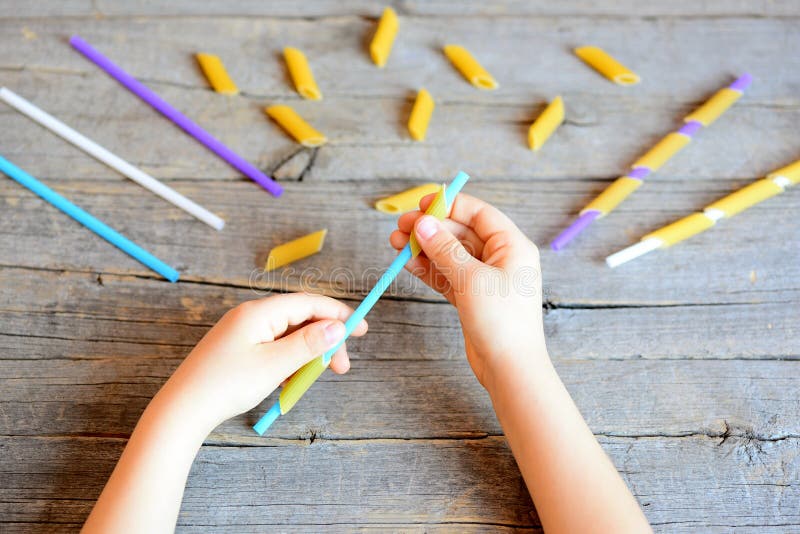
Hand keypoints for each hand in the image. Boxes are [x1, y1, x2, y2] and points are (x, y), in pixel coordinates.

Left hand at [163, 293, 367, 430]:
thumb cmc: (226, 385)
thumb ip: (309, 344)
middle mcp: (250, 316)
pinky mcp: (237, 350)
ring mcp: (242, 333)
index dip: (338, 314)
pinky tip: (290, 381)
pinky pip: (273, 348)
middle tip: (341, 368)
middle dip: (324, 341)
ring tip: (312, 379)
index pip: (308, 302)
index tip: (361, 330)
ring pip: (288, 336)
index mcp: (259, 312)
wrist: (182, 410)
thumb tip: (337, 326)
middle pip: (300, 319)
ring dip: (307, 354)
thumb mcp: (275, 365)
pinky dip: (289, 362)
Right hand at [390, 193, 544, 389]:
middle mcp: (502, 258)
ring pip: (450, 255)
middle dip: (430, 229)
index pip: (478, 214)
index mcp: (512, 246)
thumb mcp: (472, 279)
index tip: (420, 205)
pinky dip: (428, 269)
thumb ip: (445, 249)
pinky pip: (447, 275)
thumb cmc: (501, 322)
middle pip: (461, 233)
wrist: (510, 369)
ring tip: (395, 244)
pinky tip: (408, 263)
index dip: (449, 206)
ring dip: (424, 249)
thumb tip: (423, 223)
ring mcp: (486, 279)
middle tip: (400, 228)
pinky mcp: (473, 298)